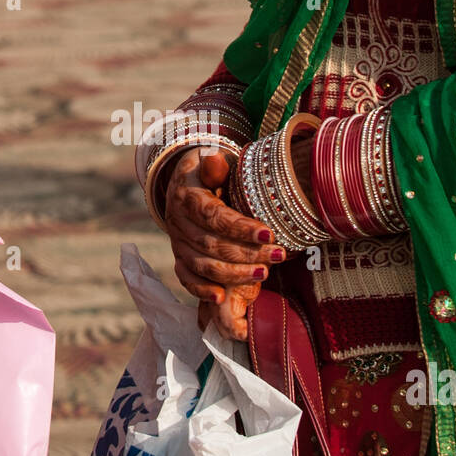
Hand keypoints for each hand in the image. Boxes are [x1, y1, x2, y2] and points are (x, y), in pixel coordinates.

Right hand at [164, 147, 284, 340]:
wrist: (185, 185)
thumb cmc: (210, 174)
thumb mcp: (213, 163)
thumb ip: (216, 166)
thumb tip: (215, 158)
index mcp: (186, 197)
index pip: (214, 216)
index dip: (241, 228)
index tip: (269, 234)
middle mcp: (178, 223)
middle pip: (212, 245)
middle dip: (247, 253)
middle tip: (278, 255)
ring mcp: (177, 244)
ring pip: (203, 265)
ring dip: (234, 274)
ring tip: (264, 273)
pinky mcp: (180, 260)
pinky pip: (187, 279)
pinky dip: (202, 290)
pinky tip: (222, 298)